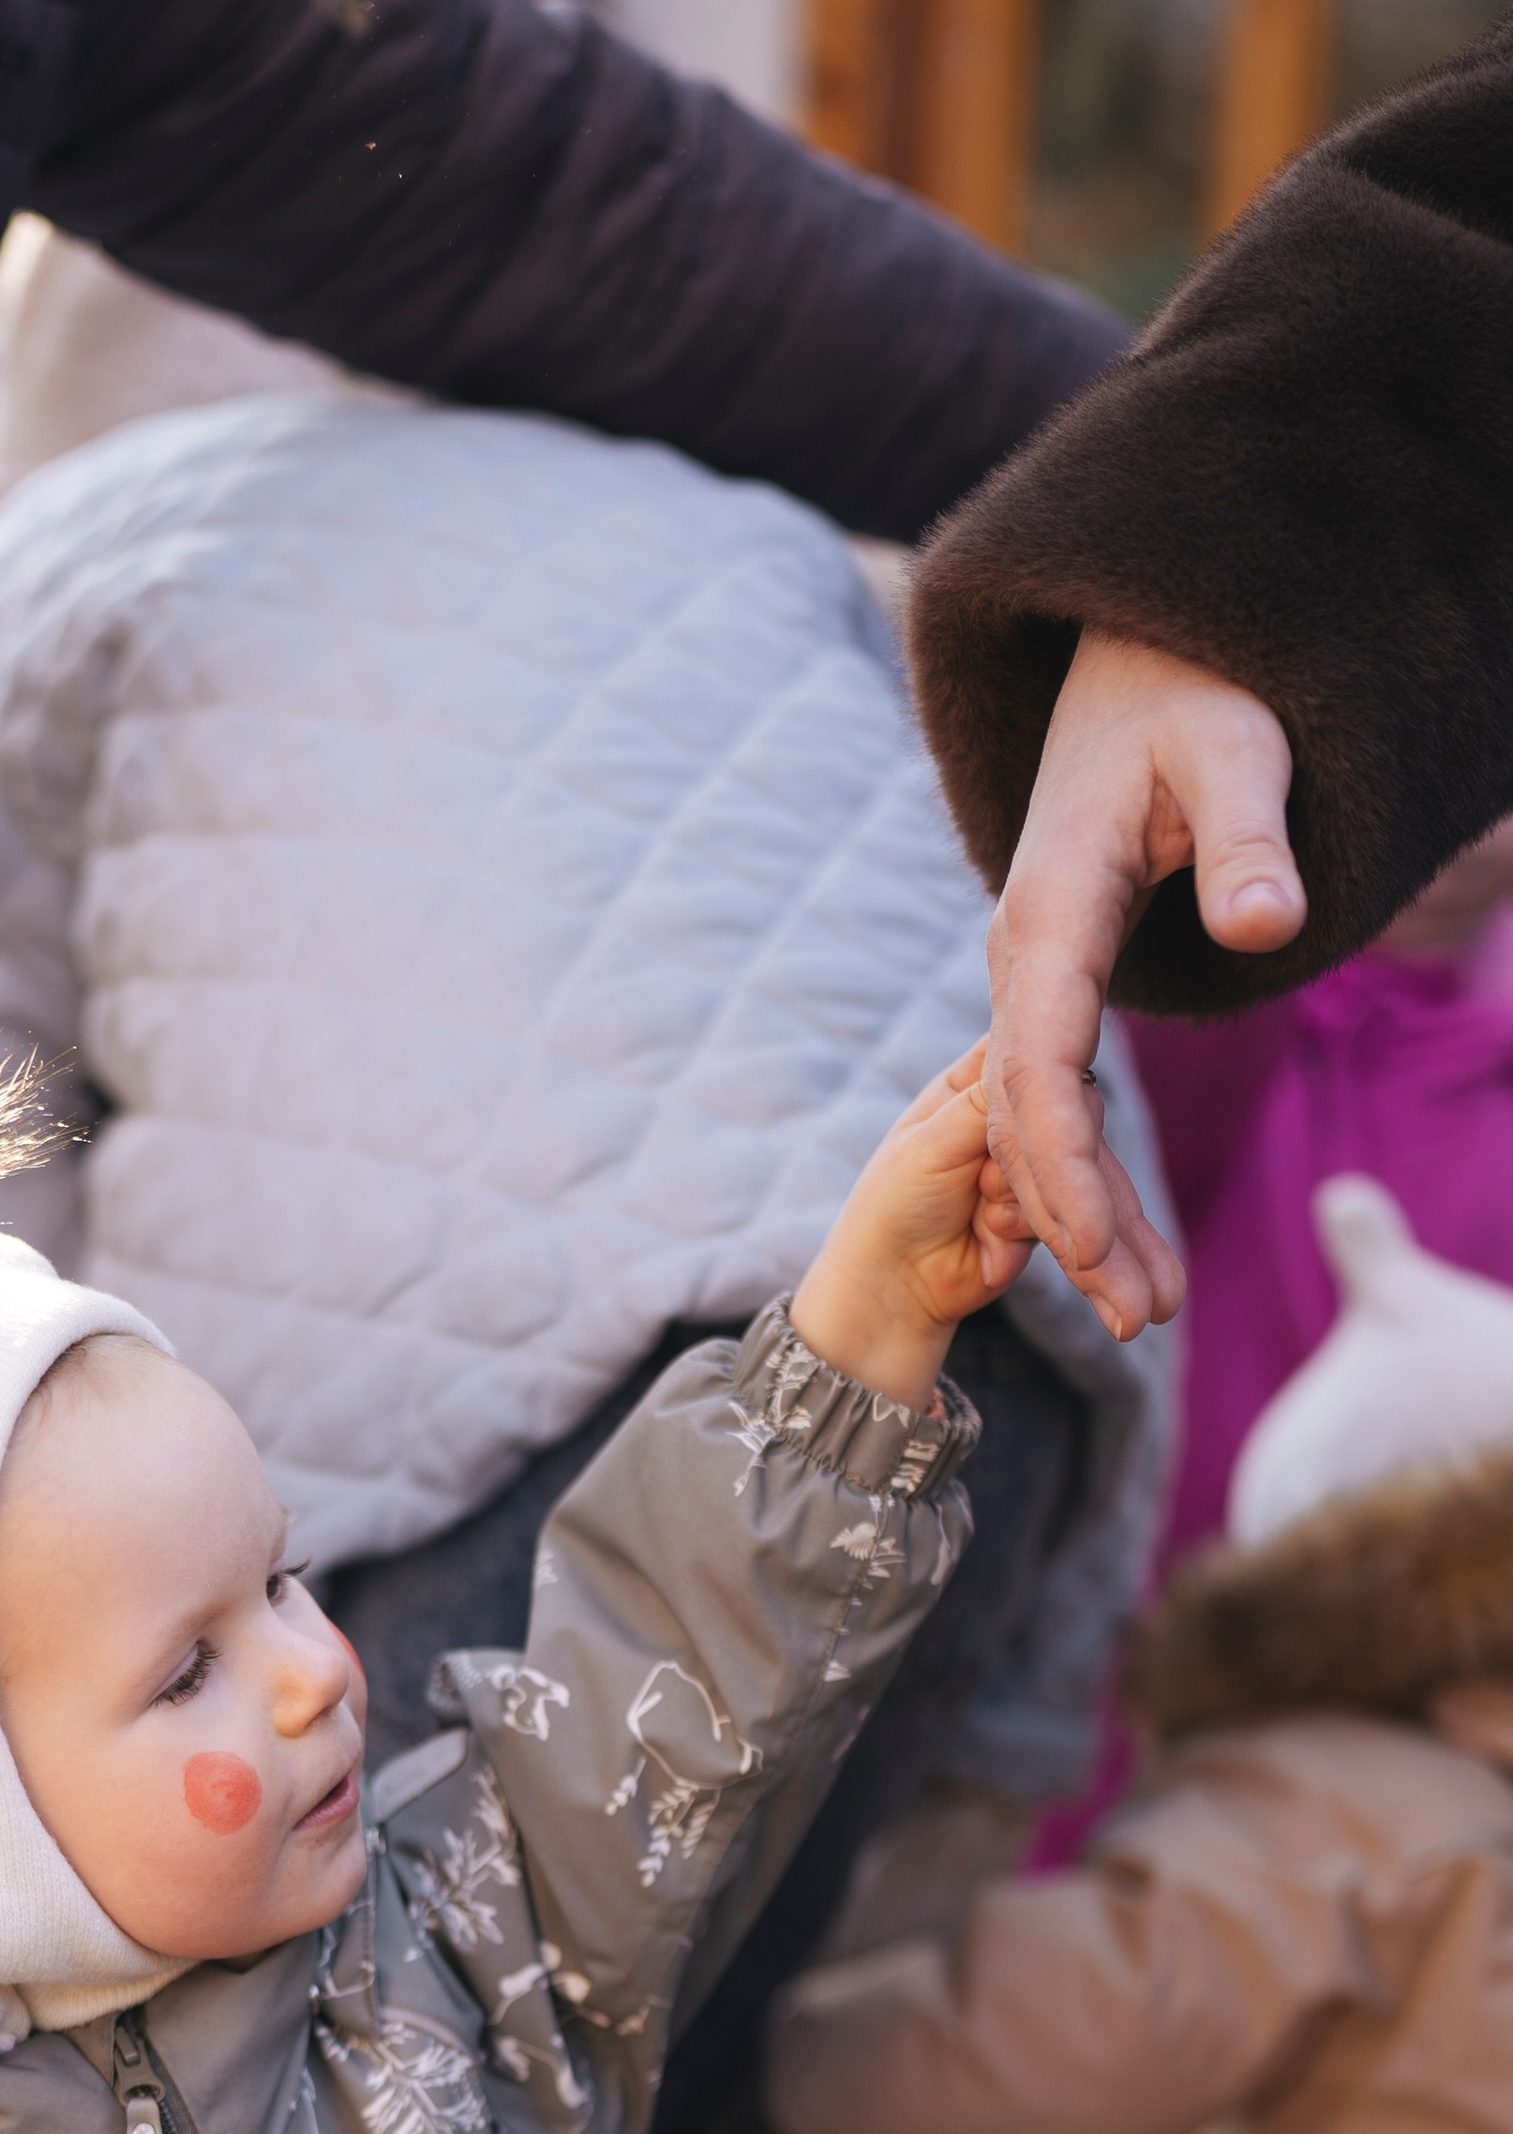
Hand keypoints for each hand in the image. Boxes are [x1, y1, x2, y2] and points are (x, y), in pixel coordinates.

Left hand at [790, 1044, 1033, 1409]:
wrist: (893, 1288)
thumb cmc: (894, 1203)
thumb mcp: (934, 1140)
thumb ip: (986, 1101)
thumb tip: (1034, 1052)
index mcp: (972, 1087)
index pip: (1026, 1056)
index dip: (1037, 1077)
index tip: (1029, 1101)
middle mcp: (1006, 1123)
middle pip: (1058, 1116)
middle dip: (1021, 1155)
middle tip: (979, 1180)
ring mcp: (1027, 1170)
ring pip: (1065, 1168)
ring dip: (1017, 1198)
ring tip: (977, 1213)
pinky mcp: (1043, 1215)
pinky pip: (1064, 1213)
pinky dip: (1021, 1230)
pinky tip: (989, 1241)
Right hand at [987, 631, 1301, 1336]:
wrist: (1138, 660)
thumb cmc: (1194, 695)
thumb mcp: (1237, 749)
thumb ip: (1249, 838)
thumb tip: (1262, 927)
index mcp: (1050, 910)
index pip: (1040, 1056)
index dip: (1062, 1159)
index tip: (1095, 1243)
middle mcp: (1023, 956)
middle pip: (1025, 1118)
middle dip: (1075, 1224)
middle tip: (1136, 1321)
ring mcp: (1034, 979)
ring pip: (1034, 1126)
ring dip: (1083, 1220)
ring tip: (1144, 1314)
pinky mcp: (1059, 990)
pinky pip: (1055, 1103)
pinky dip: (1083, 1178)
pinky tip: (1120, 1246)